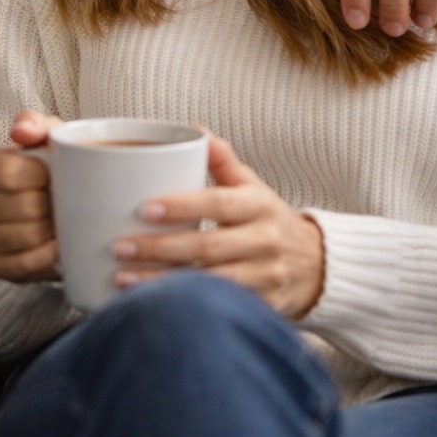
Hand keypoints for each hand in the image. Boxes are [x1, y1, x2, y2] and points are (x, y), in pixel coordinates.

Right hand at [0, 110, 62, 282]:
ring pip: (24, 237)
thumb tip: (20, 131)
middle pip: (22, 207)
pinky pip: (23, 265)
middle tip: (66, 201)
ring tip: (64, 221)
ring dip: (52, 230)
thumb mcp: (50, 136)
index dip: (39, 176)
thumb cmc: (55, 166)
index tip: (56, 175)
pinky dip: (46, 257)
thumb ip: (36, 123)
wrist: (65, 206)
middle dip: (52, 205)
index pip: (7, 173)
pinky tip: (59, 246)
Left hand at [112, 136, 324, 319]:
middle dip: (159, 248)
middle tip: (120, 247)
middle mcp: (264, 240)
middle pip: (207, 246)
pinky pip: (220, 308)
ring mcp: (265, 277)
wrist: (317, 265)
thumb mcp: (253, 186)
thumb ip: (223, 159)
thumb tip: (193, 128)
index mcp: (259, 205)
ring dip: (163, 283)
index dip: (181, 206)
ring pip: (210, 282)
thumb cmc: (269, 219)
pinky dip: (186, 308)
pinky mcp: (263, 307)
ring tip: (123, 279)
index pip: (217, 203)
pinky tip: (152, 306)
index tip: (144, 208)